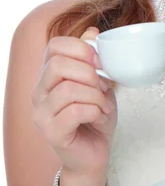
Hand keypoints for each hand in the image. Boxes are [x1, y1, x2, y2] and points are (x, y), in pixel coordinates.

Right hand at [31, 27, 116, 176]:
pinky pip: (74, 111)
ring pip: (68, 89)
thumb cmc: (95, 116)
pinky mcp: (51, 132)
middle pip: (58, 65)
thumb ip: (93, 58)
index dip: (81, 48)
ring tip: (104, 105)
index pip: (54, 46)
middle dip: (89, 73)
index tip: (100, 62)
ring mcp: (41, 113)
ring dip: (95, 95)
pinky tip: (99, 116)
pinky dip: (94, 111)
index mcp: (49, 75)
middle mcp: (39, 92)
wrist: (95, 153)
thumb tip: (92, 32)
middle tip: (104, 86)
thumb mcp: (100, 82)